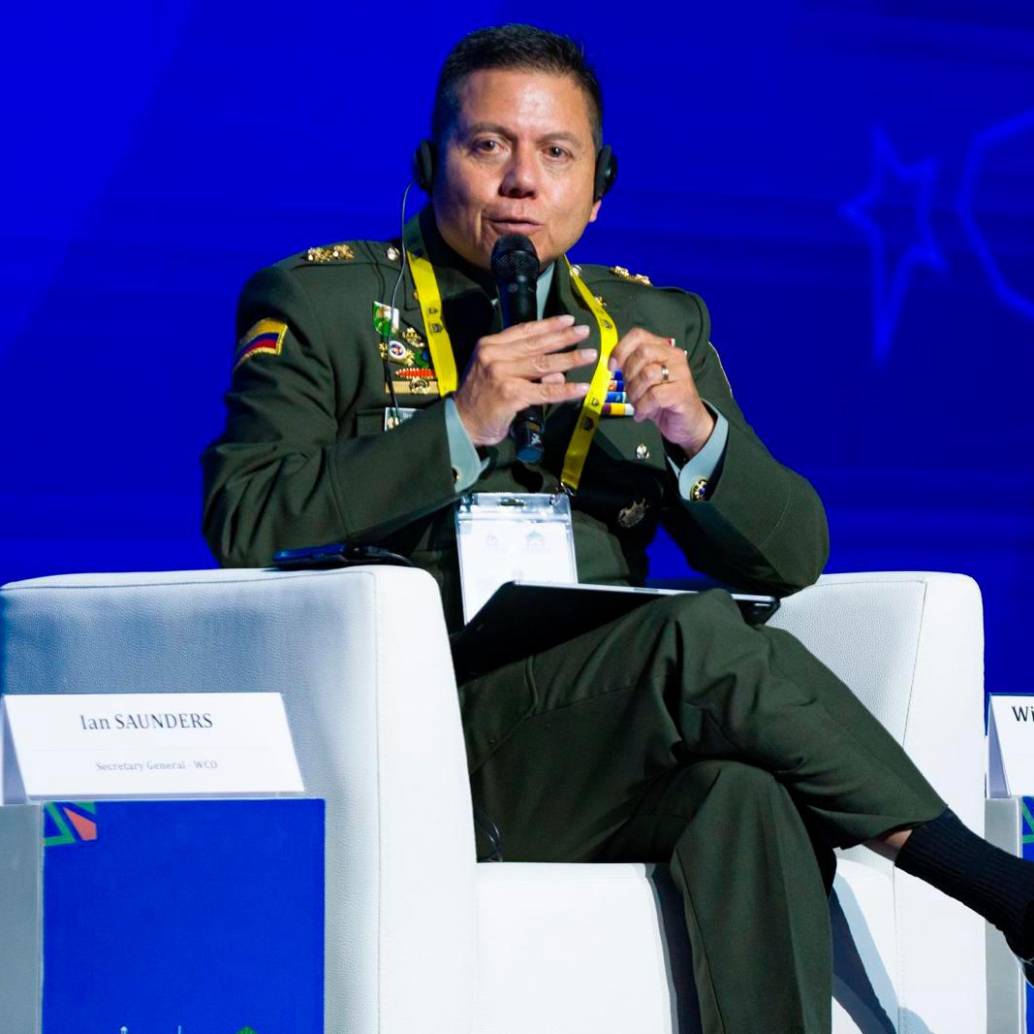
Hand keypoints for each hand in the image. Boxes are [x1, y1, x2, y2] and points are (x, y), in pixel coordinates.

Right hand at [453, 314, 596, 445]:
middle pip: (536, 345)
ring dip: (570, 359)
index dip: (547, 325)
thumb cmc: (480, 397)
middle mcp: (494, 356)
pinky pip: (544, 391)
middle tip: (584, 331)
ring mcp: (502, 374)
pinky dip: (565, 390)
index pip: (524, 331)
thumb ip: (520, 365)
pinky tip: (580, 387)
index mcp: (490, 345)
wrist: (462, 422)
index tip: (566, 320)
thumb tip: (556, 371)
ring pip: (543, 365)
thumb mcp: (494, 371)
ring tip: (589, 355)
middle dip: (563, 337)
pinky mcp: (511, 394)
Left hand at [609, 328, 714, 456]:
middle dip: (629, 374)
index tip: (611, 367)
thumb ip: (631, 368)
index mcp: (663, 349)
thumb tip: (612, 362)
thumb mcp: (643, 381)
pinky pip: (654, 395)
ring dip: (635, 393)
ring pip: (647, 374)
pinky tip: (642, 414)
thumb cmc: (662, 401)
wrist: (687, 423)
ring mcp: (681, 373)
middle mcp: (674, 356)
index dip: (620, 349)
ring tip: (637, 405)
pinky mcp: (682, 392)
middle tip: (630, 391)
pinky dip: (643, 407)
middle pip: (642, 353)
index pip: (638, 335)